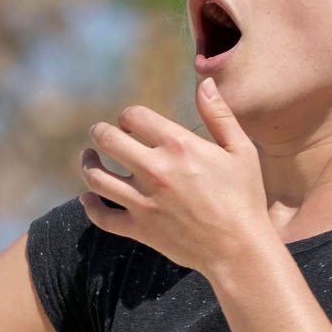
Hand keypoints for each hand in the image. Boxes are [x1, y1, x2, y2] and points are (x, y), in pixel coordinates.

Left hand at [80, 80, 274, 277]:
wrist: (239, 249)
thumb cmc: (245, 197)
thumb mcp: (240, 151)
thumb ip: (220, 114)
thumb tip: (204, 83)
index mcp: (178, 146)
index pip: (134, 116)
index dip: (128, 116)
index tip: (131, 123)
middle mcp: (155, 170)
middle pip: (106, 140)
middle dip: (99, 133)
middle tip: (99, 134)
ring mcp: (143, 201)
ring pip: (96, 176)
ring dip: (87, 163)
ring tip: (89, 158)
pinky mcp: (138, 228)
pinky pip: (101, 216)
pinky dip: (90, 205)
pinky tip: (88, 196)